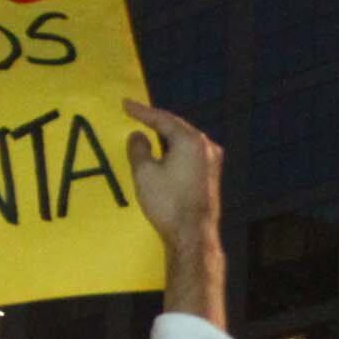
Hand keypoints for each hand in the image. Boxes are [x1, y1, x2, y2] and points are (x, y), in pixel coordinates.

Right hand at [123, 99, 221, 252]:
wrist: (193, 235)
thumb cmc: (167, 202)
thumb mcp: (144, 173)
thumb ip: (138, 148)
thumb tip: (138, 135)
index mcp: (190, 140)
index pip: (163, 119)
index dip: (142, 111)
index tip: (125, 104)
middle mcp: (206, 146)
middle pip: (177, 127)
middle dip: (157, 121)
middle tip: (138, 114)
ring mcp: (212, 161)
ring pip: (186, 141)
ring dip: (167, 136)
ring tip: (150, 131)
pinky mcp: (211, 176)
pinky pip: (190, 154)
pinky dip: (176, 150)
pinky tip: (166, 153)